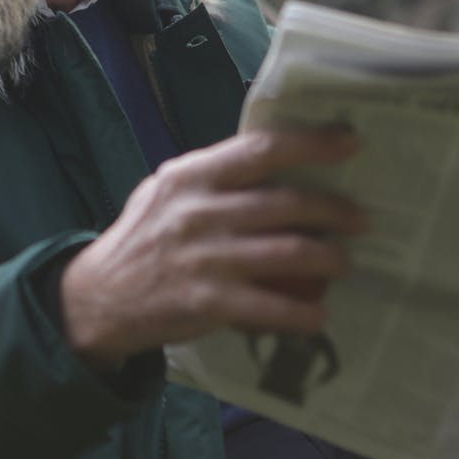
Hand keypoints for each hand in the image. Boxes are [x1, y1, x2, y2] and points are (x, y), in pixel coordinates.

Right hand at [59, 128, 365, 368]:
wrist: (98, 297)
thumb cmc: (142, 239)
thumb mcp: (166, 192)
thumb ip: (213, 178)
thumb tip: (278, 165)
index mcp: (190, 176)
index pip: (261, 149)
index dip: (312, 143)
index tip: (350, 142)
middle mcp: (200, 212)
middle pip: (287, 202)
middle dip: (334, 209)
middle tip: (360, 218)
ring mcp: (206, 258)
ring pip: (289, 253)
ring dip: (329, 258)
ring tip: (343, 261)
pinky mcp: (208, 303)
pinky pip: (272, 308)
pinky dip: (303, 314)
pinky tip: (318, 316)